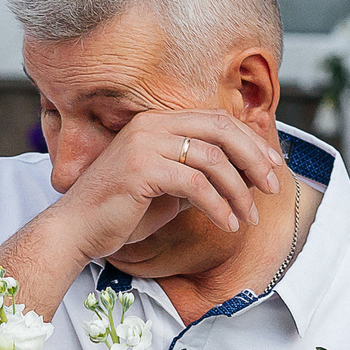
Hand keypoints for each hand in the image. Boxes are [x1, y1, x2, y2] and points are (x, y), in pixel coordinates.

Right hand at [44, 109, 286, 266]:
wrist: (77, 230)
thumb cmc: (122, 211)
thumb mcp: (169, 187)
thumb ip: (200, 174)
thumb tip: (245, 174)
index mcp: (158, 121)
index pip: (217, 120)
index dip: (250, 141)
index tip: (272, 166)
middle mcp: (152, 124)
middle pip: (221, 130)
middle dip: (254, 158)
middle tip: (273, 186)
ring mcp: (145, 143)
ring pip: (213, 159)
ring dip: (239, 191)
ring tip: (248, 217)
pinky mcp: (141, 168)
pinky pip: (196, 185)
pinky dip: (218, 206)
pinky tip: (227, 224)